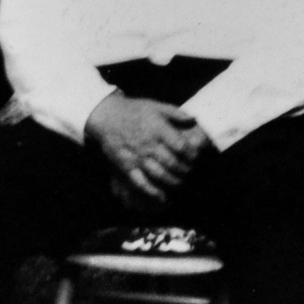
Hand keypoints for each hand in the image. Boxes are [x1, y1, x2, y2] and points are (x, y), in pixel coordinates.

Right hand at [85, 93, 211, 203]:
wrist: (107, 116)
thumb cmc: (134, 110)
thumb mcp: (156, 106)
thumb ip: (176, 113)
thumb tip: (194, 119)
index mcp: (158, 129)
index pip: (181, 146)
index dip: (192, 154)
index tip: (196, 157)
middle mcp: (148, 144)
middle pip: (173, 163)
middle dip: (185, 170)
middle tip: (190, 172)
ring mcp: (137, 157)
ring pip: (160, 175)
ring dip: (174, 182)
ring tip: (181, 182)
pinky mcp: (127, 166)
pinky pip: (141, 183)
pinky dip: (154, 193)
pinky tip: (164, 198)